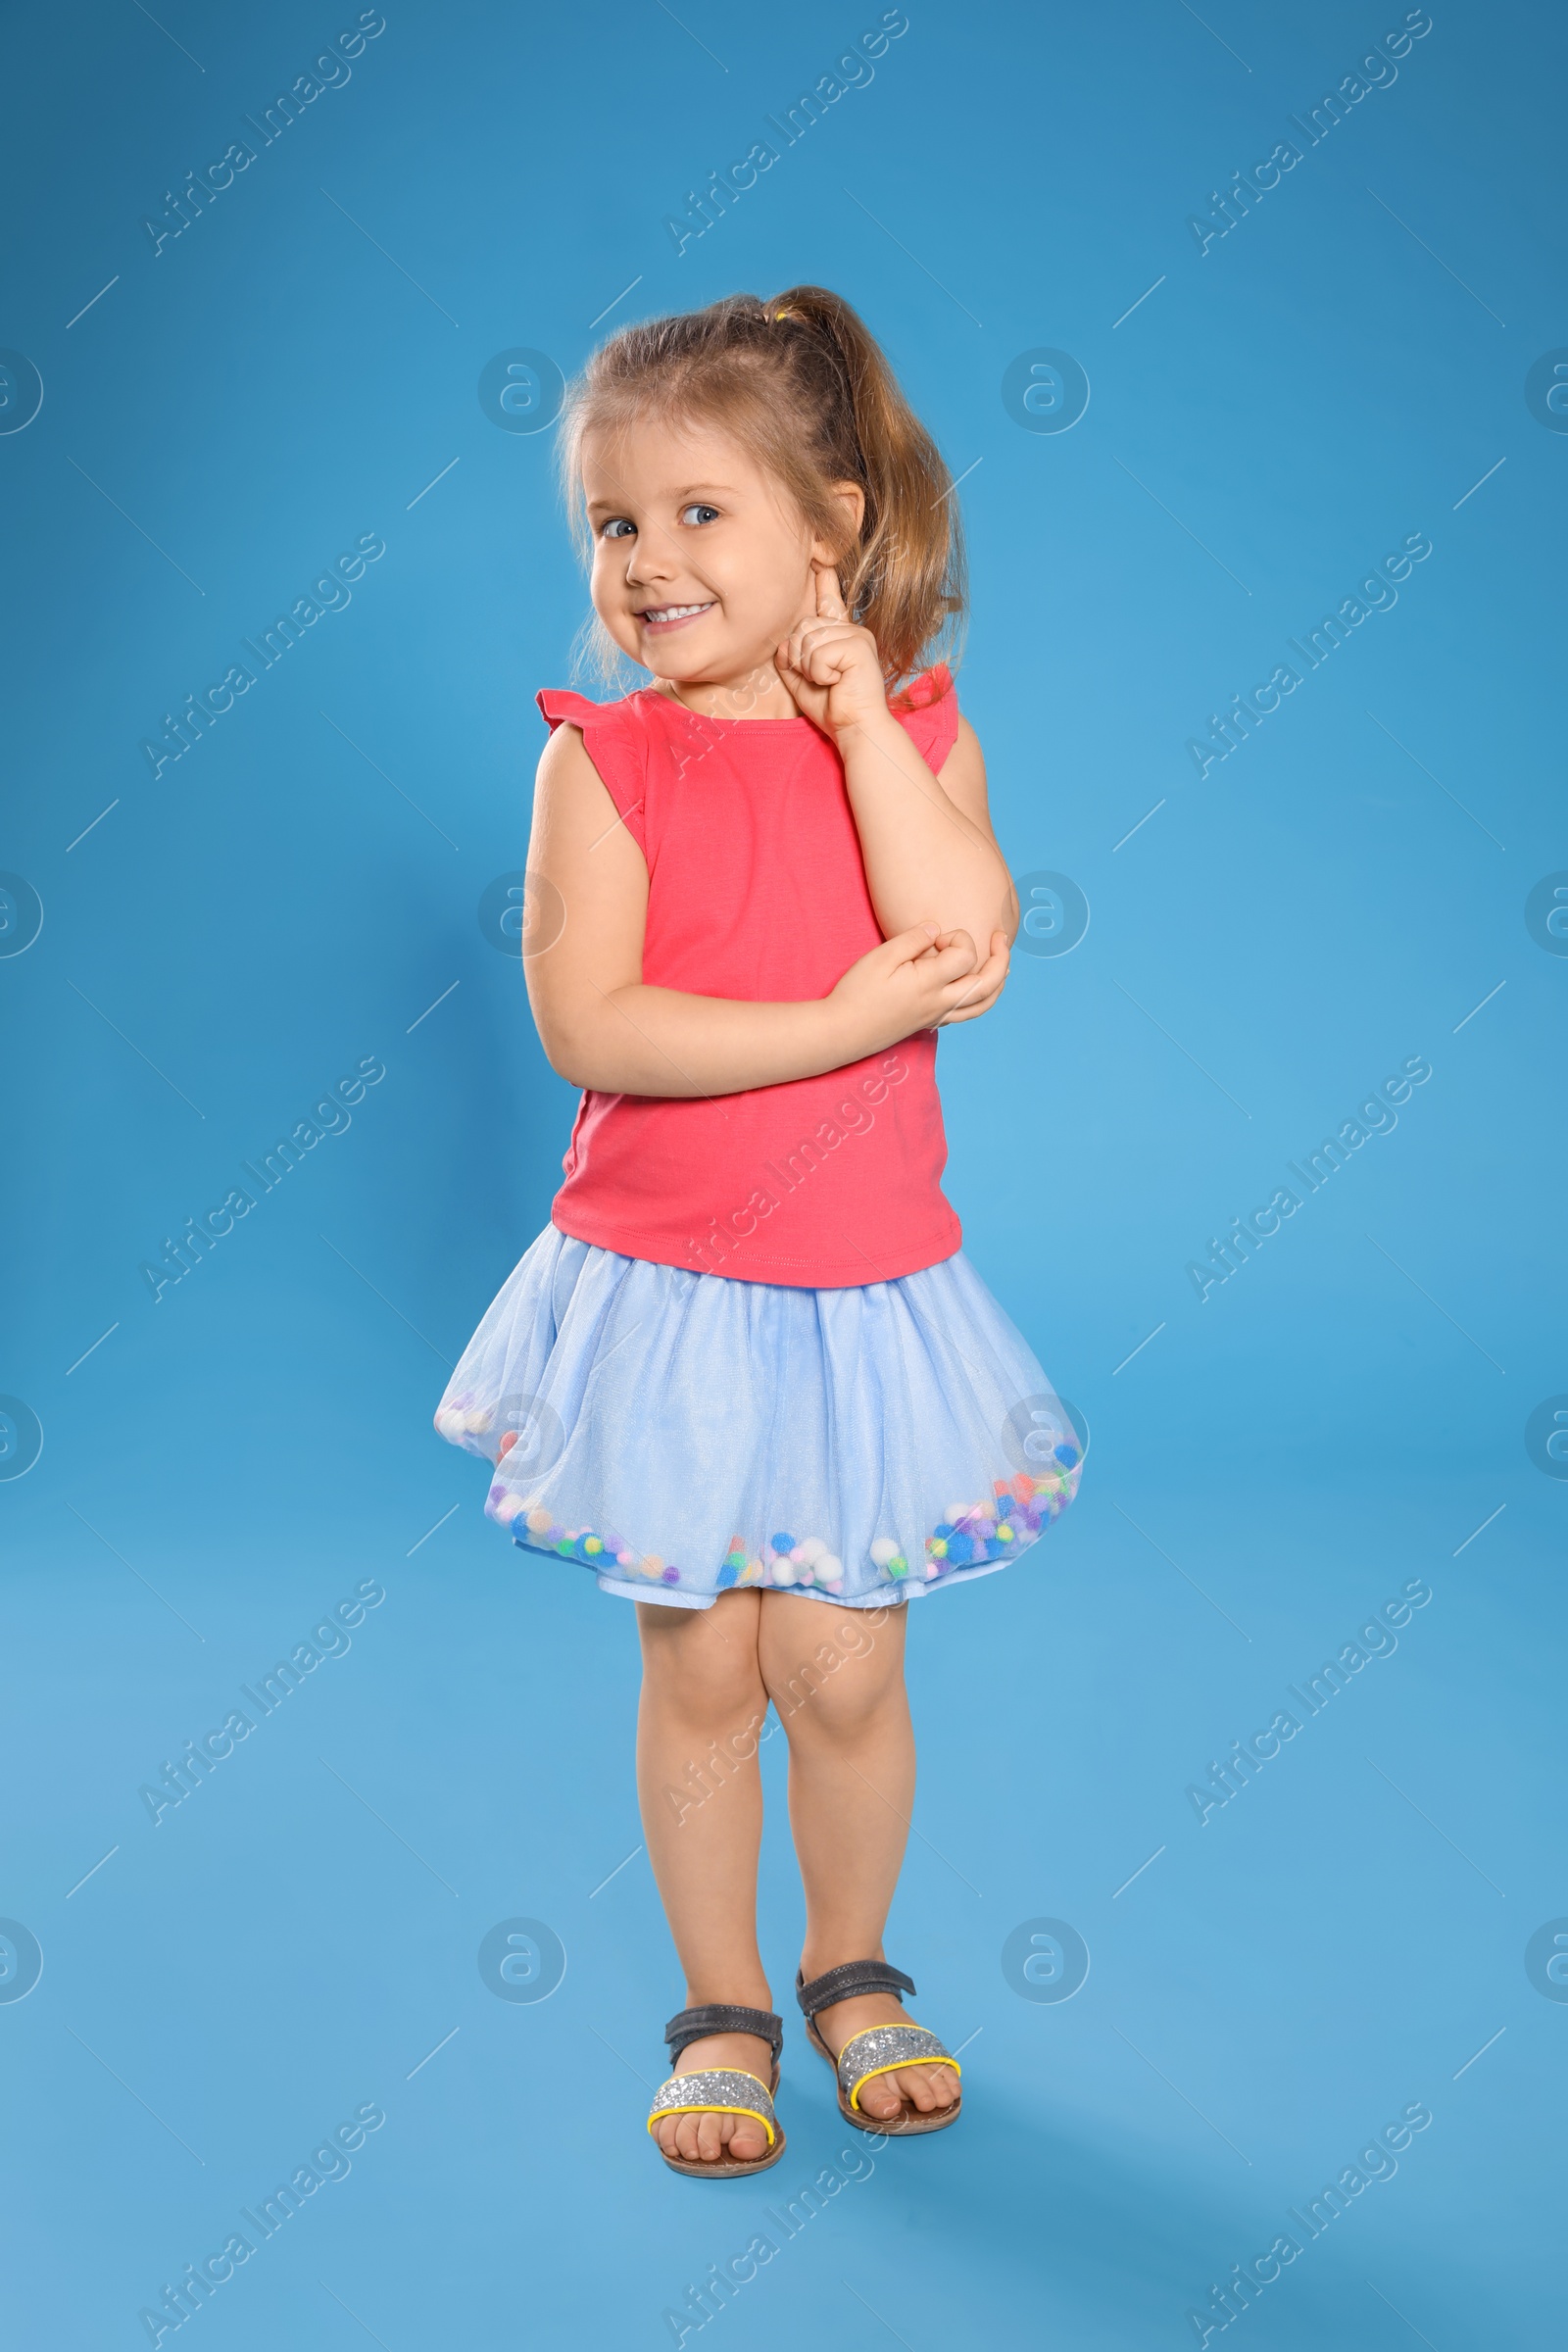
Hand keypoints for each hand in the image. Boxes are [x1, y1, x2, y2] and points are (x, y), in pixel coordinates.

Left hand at [774, 565, 889, 739]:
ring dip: (809, 668)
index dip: (824, 581)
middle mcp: (850, 630)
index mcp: (839, 636)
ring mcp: (857, 635)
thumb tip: (784, 643)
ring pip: (808, 638)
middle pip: (803, 626)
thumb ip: (791, 659)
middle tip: (819, 679)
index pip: (828, 601)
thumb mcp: (801, 682)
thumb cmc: (833, 708)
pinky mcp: (859, 646)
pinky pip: (818, 652)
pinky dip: (819, 673)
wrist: (855, 729)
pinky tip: (836, 682)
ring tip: (828, 682)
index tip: (821, 561)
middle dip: (800, 657)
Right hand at [828, 923, 1011, 1055]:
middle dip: (1000, 957)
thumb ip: (913, 939)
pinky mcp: (931, 1023)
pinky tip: (978, 986)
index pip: (966, 955)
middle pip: (989, 983)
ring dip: (999, 982)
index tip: (934, 937)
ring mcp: (938, 1016)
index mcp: (930, 984)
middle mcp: (941, 1003)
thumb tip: (936, 928)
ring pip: (984, 1003)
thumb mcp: (881, 957)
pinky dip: (983, 998)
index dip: (956, 938)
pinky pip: (968, 1013)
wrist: (843, 1031)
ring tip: (1004, 964)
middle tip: (999, 937)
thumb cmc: (857, 993)